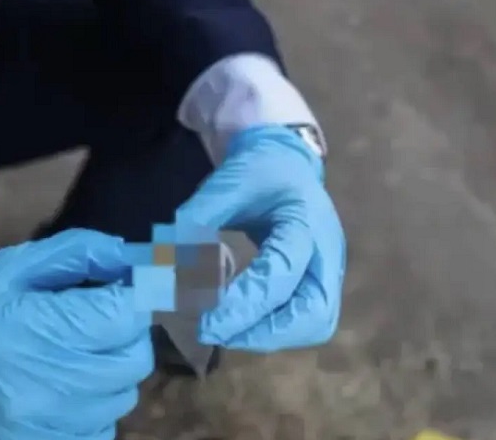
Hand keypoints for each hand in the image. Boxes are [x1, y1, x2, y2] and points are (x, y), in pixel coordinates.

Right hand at [0, 229, 152, 439]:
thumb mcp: (5, 270)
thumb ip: (74, 254)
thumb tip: (132, 255)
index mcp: (27, 330)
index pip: (125, 315)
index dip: (136, 295)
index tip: (126, 288)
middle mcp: (41, 389)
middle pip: (133, 361)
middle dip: (127, 333)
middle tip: (101, 319)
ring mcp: (43, 430)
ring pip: (121, 398)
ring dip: (111, 370)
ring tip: (74, 353)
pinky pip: (101, 431)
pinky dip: (95, 407)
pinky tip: (64, 389)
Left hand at [177, 126, 345, 351]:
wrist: (285, 160)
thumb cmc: (256, 169)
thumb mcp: (224, 184)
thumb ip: (196, 222)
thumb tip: (166, 266)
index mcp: (306, 220)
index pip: (282, 272)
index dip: (245, 303)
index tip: (206, 320)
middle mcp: (327, 250)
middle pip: (315, 313)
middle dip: (266, 332)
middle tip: (219, 331)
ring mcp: (329, 268)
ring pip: (315, 323)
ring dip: (271, 335)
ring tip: (227, 328)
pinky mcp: (320, 280)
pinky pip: (306, 319)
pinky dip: (274, 327)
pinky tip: (243, 317)